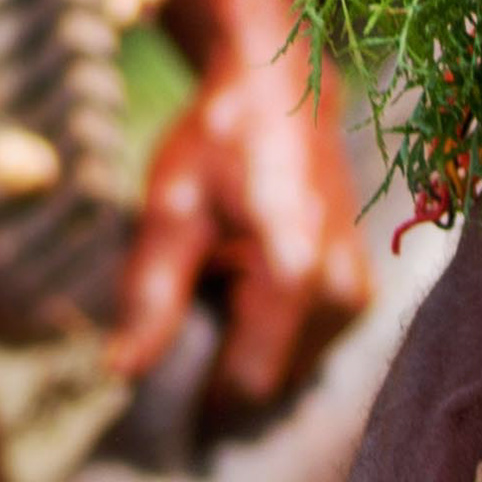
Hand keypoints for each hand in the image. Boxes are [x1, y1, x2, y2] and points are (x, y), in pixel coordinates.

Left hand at [108, 41, 372, 408]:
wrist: (281, 92)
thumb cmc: (220, 141)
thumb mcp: (170, 210)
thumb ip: (151, 296)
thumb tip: (122, 372)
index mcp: (295, 274)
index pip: (246, 383)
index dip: (201, 390)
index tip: (165, 367)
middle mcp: (340, 293)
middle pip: (268, 381)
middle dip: (223, 359)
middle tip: (195, 296)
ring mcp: (357, 297)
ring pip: (286, 367)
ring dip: (246, 342)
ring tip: (225, 277)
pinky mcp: (360, 297)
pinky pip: (303, 345)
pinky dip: (269, 328)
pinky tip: (250, 279)